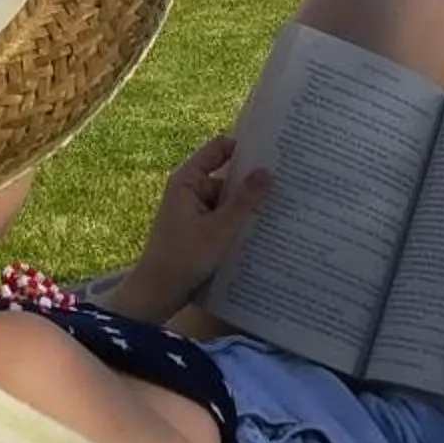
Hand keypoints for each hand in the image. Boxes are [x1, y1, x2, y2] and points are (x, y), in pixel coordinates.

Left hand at [115, 135, 271, 318]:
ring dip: (246, 207)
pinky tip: (262, 230)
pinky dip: (238, 222)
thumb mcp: (220, 229)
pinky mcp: (197, 229)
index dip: (244, 147)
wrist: (157, 294)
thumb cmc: (183, 258)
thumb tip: (268, 171)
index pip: (219, 148)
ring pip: (227, 200)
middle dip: (251, 183)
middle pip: (226, 176)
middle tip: (286, 185)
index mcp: (187, 179)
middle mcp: (189, 189)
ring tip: (281, 208)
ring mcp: (193, 210)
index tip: (273, 153)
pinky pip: (222, 217)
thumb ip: (244, 200)